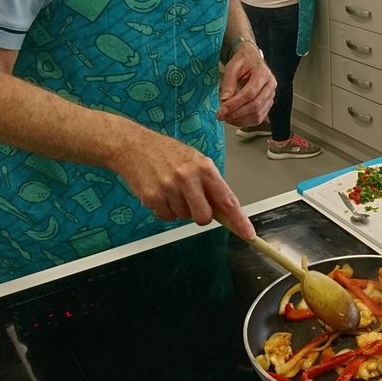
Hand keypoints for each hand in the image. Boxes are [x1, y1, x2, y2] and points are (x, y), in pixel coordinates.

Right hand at [112, 132, 254, 240]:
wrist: (133, 146)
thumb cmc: (166, 153)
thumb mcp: (194, 161)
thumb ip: (209, 184)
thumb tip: (224, 211)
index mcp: (204, 168)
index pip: (227, 199)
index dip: (239, 220)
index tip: (248, 234)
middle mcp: (188, 178)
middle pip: (204, 217)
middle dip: (199, 215)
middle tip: (190, 199)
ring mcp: (169, 188)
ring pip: (183, 218)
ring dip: (178, 208)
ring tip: (169, 188)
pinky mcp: (152, 198)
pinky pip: (166, 217)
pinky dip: (164, 210)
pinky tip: (159, 192)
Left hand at [217, 41, 275, 127]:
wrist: (252, 59)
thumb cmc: (243, 62)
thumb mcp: (232, 67)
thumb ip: (228, 83)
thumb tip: (224, 101)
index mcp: (263, 73)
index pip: (250, 93)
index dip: (235, 104)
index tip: (222, 110)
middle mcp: (270, 85)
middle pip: (255, 105)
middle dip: (236, 114)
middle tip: (221, 117)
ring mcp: (271, 95)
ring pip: (258, 114)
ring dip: (241, 120)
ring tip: (226, 118)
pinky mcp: (268, 103)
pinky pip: (259, 117)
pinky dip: (246, 122)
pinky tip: (235, 119)